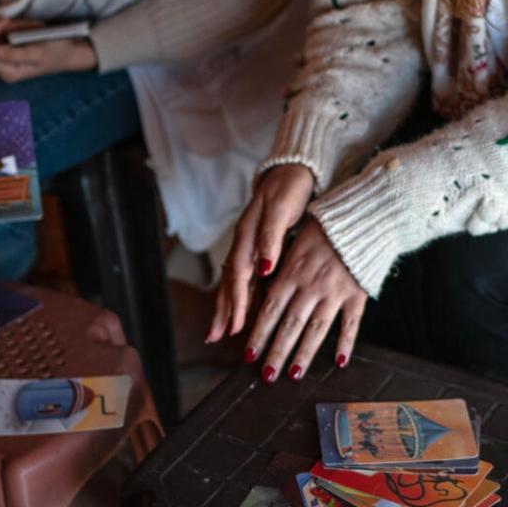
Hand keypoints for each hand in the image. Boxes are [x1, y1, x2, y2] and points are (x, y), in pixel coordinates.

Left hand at [0, 16, 97, 83]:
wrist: (72, 51)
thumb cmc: (56, 52)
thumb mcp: (34, 52)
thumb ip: (9, 53)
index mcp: (7, 72)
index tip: (6, 21)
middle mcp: (3, 67)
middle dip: (0, 28)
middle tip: (19, 22)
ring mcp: (6, 58)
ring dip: (11, 26)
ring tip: (31, 26)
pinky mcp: (11, 49)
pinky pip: (3, 33)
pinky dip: (15, 26)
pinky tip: (30, 27)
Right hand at [207, 164, 313, 346]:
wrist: (293, 170)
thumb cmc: (288, 188)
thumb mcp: (281, 209)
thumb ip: (270, 238)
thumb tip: (263, 268)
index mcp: (247, 235)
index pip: (239, 276)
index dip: (237, 302)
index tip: (236, 326)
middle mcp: (244, 243)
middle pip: (230, 283)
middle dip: (223, 311)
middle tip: (214, 336)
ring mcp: (248, 245)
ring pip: (235, 282)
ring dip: (228, 307)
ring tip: (220, 330)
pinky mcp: (257, 246)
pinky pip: (245, 275)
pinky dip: (241, 294)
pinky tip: (241, 309)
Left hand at [244, 216, 366, 381]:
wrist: (363, 216)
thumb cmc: (326, 225)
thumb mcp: (296, 239)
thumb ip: (282, 265)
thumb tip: (263, 285)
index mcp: (292, 272)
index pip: (270, 309)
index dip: (258, 333)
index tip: (248, 355)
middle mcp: (310, 286)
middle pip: (290, 325)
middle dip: (276, 353)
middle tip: (267, 376)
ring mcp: (335, 292)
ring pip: (316, 329)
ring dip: (303, 354)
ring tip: (293, 374)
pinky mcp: (357, 294)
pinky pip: (351, 323)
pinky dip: (346, 343)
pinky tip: (340, 362)